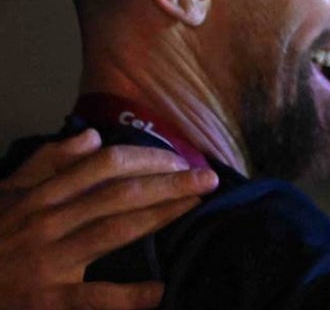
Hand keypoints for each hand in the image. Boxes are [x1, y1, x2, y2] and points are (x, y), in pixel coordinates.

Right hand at [0, 128, 218, 309]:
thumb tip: (92, 136)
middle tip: (208, 179)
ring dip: (160, 217)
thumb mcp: (7, 194)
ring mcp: (48, 262)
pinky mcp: (46, 302)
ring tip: (195, 206)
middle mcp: (47, 223)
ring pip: (114, 231)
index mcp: (40, 196)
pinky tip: (158, 291)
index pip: (103, 166)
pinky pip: (94, 298)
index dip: (146, 158)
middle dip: (168, 183)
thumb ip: (46, 162)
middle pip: (118, 195)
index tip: (180, 158)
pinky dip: (127, 296)